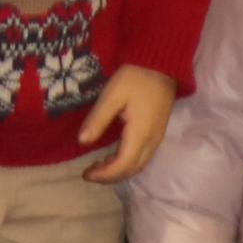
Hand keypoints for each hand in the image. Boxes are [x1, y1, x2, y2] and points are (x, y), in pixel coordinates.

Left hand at [78, 65, 176, 183]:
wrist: (160, 66)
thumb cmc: (134, 78)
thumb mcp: (111, 96)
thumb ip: (97, 120)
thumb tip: (82, 142)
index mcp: (140, 133)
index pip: (123, 164)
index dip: (105, 174)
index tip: (86, 175)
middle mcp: (152, 140)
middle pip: (132, 169)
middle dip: (110, 175)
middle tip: (88, 172)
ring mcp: (157, 137)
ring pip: (139, 164)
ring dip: (118, 169)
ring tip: (96, 166)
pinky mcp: (157, 132)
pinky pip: (142, 155)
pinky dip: (126, 161)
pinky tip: (112, 155)